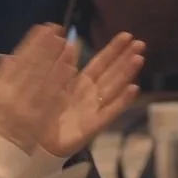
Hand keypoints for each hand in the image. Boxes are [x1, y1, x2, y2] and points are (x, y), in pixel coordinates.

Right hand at [0, 25, 80, 152]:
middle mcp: (14, 97)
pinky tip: (71, 71)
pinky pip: (53, 99)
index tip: (43, 29)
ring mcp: (29, 109)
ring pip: (46, 81)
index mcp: (0, 90)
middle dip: (48, 48)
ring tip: (69, 46)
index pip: (19, 62)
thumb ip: (0, 77)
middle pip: (34, 68)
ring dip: (58, 62)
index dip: (33, 44)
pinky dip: (62, 84)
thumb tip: (12, 57)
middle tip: (59, 31)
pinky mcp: (42, 120)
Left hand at [39, 33, 146, 156]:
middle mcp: (91, 95)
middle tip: (141, 42)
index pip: (100, 63)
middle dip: (126, 58)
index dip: (113, 49)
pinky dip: (123, 101)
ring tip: (140, 58)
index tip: (127, 35)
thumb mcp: (50, 85)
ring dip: (127, 73)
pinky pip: (110, 112)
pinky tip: (134, 88)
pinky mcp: (94, 126)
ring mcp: (94, 110)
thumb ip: (61, 66)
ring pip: (114, 88)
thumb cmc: (44, 114)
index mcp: (80, 84)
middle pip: (112, 73)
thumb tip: (68, 43)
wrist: (36, 143)